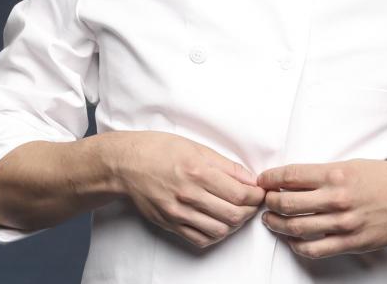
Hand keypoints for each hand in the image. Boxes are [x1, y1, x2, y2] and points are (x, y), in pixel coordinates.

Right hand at [105, 131, 265, 248]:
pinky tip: (219, 223)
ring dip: (236, 224)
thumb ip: (226, 166)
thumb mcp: (196, 147)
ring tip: (237, 212)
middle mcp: (189, 194)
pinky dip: (216, 234)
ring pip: (220, 230)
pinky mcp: (171, 224)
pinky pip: (201, 239)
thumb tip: (250, 179)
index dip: (257, 195)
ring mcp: (179, 212)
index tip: (260, 191)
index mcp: (198, 171)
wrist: (126, 164)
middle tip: (253, 203)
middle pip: (234, 215)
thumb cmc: (159, 150)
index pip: (241, 193)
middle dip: (251, 210)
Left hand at [257, 159, 386, 258]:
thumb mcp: (350, 164)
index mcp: (335, 174)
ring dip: (277, 224)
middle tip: (264, 200)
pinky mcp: (350, 242)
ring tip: (270, 219)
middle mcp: (337, 198)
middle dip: (269, 201)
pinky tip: (292, 240)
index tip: (263, 181)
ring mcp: (343, 222)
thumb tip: (291, 179)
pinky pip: (315, 249)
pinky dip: (297, 245)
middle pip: (287, 202)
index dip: (270, 179)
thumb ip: (322, 173)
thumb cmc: (381, 178)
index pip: (291, 175)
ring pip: (297, 227)